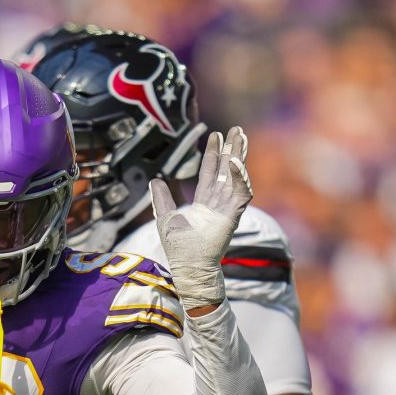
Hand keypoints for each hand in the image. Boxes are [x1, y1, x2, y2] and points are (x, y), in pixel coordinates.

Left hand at [149, 127, 251, 307]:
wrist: (188, 264)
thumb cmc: (178, 247)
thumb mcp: (165, 216)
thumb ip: (162, 198)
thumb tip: (154, 180)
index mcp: (204, 201)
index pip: (211, 172)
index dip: (213, 154)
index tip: (215, 136)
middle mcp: (217, 201)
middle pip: (226, 169)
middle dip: (231, 149)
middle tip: (235, 130)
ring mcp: (227, 207)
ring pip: (235, 176)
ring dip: (239, 156)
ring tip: (241, 137)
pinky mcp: (233, 214)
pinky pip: (240, 192)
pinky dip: (239, 178)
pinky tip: (235, 163)